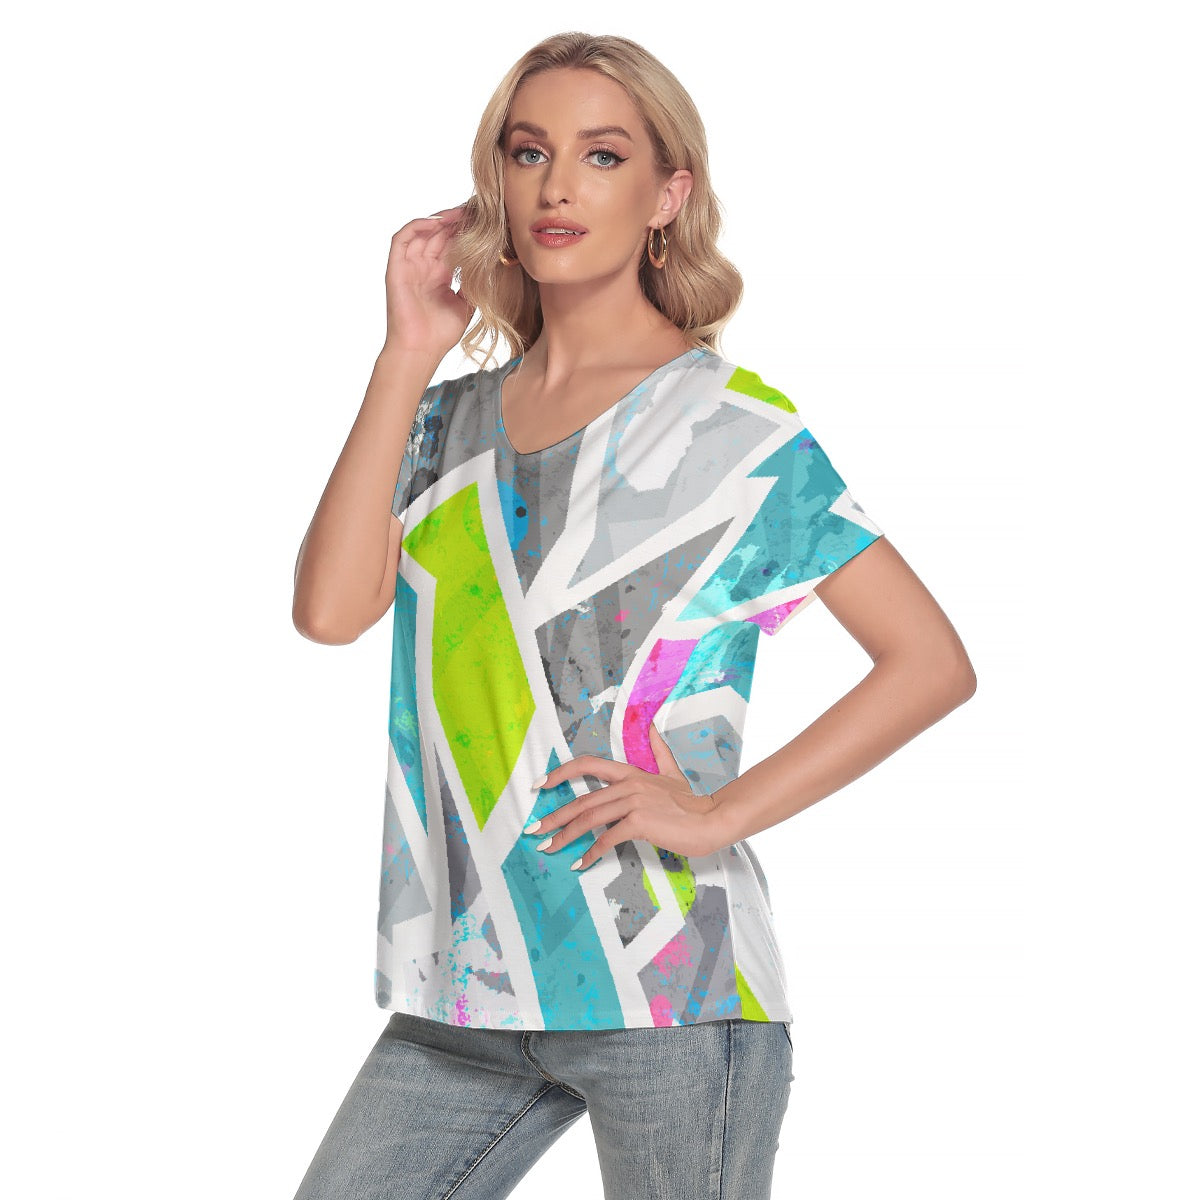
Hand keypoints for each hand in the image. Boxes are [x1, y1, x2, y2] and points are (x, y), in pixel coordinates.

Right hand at [382, 201, 475, 357]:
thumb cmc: (440, 334)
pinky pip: (402, 239)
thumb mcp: (466, 305)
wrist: (420, 350)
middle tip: (475, 210)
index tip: (485, 221)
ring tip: (460, 213)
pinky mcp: (396, 268)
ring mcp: (409, 266)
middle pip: (439, 234)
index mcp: (440, 275)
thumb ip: (473, 284)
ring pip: (423, 232)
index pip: (452, 244)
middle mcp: (424, 267)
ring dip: (440, 220)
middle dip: (457, 221)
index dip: (466, 231)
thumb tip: (490, 266)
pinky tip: (436, 222)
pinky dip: (417, 226)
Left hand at [524, 723, 723, 870]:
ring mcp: (633, 802)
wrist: (712, 819)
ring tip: (549, 847)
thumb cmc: (692, 803)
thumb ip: (659, 750)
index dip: (561, 773)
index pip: (588, 765)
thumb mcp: (672, 772)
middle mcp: (629, 784)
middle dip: (554, 816)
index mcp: (632, 773)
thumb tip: (652, 727)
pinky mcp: (639, 822)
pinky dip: (591, 852)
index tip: (540, 784)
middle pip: (582, 799)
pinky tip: (582, 862)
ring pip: (588, 818)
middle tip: (535, 829)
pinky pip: (607, 838)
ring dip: (565, 835)